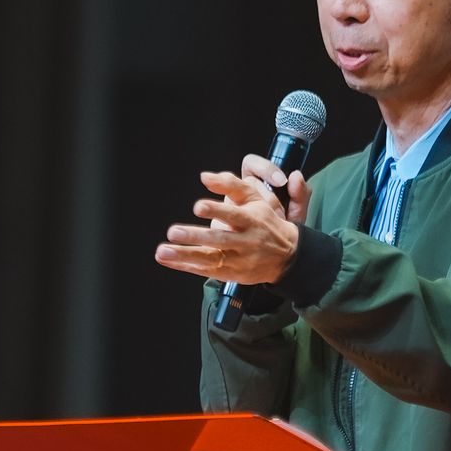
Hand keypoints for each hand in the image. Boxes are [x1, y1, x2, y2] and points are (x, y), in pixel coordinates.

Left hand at [154, 161, 311, 283]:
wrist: (288, 255)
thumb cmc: (265, 221)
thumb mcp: (255, 198)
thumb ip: (232, 184)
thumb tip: (205, 176)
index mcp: (252, 220)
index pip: (234, 215)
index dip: (216, 211)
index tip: (198, 207)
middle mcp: (246, 241)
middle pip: (220, 239)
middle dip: (195, 236)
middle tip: (173, 232)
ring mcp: (239, 260)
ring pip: (210, 259)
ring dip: (185, 255)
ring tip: (162, 251)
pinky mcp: (232, 273)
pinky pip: (206, 271)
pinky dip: (186, 266)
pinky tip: (168, 260)